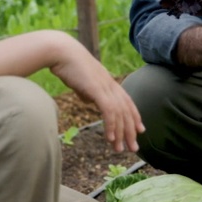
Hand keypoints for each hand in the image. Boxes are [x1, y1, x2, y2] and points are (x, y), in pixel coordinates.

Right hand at [47, 34, 143, 152]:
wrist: (61, 52)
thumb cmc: (68, 65)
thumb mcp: (82, 82)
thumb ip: (88, 92)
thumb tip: (88, 100)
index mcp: (109, 82)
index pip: (128, 102)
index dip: (135, 117)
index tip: (140, 130)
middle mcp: (111, 85)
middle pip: (127, 111)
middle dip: (131, 131)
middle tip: (133, 148)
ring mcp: (105, 87)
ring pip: (120, 114)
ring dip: (121, 134)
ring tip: (120, 149)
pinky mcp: (97, 89)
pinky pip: (109, 111)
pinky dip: (111, 126)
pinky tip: (110, 138)